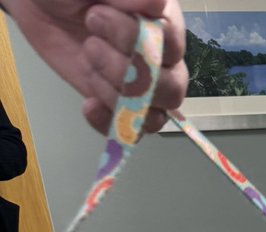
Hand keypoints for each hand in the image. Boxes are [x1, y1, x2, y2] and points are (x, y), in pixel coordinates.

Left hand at [5, 0, 186, 133]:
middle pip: (171, 89)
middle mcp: (160, 57)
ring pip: (154, 114)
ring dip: (116, 94)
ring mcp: (141, 85)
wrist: (40, 3)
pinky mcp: (119, 103)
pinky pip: (131, 132)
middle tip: (90, 44)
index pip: (173, 45)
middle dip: (128, 73)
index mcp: (163, 21)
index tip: (96, 13)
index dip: (138, 39)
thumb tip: (160, 3)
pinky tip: (89, 105)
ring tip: (86, 59)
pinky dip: (111, 124)